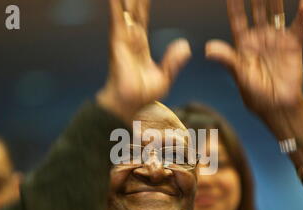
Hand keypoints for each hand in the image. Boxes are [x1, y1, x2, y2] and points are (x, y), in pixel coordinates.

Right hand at [97, 0, 191, 121]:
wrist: (130, 105)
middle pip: (132, 9)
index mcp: (140, 45)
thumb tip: (187, 46)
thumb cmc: (143, 96)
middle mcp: (129, 38)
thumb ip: (173, 61)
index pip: (142, 17)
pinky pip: (117, 19)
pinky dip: (115, 6)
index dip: (144, 3)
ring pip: (125, 10)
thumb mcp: (165, 77)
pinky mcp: (119, 42)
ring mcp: (123, 39)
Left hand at [206, 0, 302, 114]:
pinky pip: (299, 26)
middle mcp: (259, 37)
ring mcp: (276, 39)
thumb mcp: (239, 76)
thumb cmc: (255, 95)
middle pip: (257, 8)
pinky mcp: (293, 45)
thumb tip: (207, 49)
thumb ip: (227, 59)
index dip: (235, 2)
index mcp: (243, 44)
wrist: (277, 107)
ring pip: (276, 11)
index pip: (237, 17)